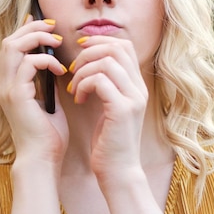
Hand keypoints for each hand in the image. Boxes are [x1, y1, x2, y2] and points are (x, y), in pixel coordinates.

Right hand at [0, 16, 68, 165]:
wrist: (44, 160)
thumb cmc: (49, 137)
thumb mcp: (49, 103)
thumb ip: (46, 83)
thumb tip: (55, 65)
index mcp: (11, 85)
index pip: (11, 48)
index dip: (26, 31)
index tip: (47, 25)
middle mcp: (4, 85)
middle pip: (9, 41)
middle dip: (32, 28)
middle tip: (54, 28)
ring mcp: (7, 90)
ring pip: (13, 46)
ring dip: (37, 39)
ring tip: (57, 42)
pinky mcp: (16, 95)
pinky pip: (27, 64)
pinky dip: (45, 61)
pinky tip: (60, 70)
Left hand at [66, 36, 148, 178]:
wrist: (118, 172)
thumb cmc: (109, 142)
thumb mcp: (109, 107)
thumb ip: (106, 84)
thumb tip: (88, 61)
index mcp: (137, 85)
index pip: (124, 46)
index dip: (100, 42)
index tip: (80, 52)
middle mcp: (139, 88)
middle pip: (117, 47)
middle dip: (89, 52)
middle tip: (74, 69)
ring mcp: (133, 98)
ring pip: (107, 61)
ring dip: (83, 70)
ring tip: (74, 88)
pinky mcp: (122, 110)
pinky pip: (100, 80)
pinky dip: (83, 85)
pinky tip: (78, 99)